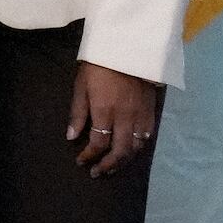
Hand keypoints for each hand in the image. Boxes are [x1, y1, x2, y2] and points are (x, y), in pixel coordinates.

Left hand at [68, 62, 159, 177]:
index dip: (89, 155)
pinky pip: (148, 135)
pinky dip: (139, 146)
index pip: (98, 143)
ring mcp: (141, 115)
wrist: (129, 50)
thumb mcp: (81, 87)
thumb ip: (77, 114)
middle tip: (97, 173)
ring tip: (113, 167)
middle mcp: (125, 117)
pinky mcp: (152, 110)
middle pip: (120, 151)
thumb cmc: (99, 66)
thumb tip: (71, 137)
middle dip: (108, 165)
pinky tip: (130, 150)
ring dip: (124, 160)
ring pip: (136, 146)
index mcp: (105, 111)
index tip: (81, 161)